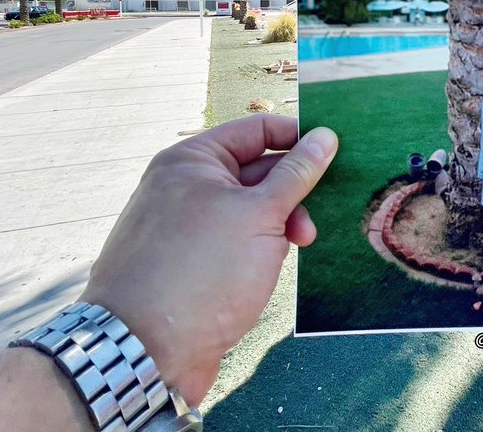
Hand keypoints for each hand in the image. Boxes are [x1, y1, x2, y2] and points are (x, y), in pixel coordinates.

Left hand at [81, 115, 337, 406]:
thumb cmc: (203, 270)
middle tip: (314, 223)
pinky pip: (237, 241)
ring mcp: (187, 226)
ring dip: (280, 226)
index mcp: (193, 160)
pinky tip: (274, 269)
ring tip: (297, 250)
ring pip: (251, 211)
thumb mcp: (261, 215)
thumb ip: (297, 173)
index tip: (337, 158)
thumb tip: (325, 135)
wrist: (145, 351)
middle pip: (257, 171)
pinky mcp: (192, 262)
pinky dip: (261, 249)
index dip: (299, 139)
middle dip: (293, 194)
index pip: (258, 131)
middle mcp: (186, 186)